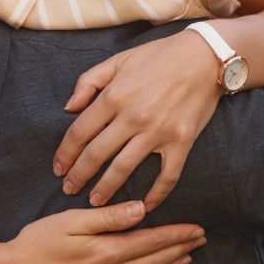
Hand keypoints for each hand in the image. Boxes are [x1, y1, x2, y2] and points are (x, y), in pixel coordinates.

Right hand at [0, 200, 205, 263]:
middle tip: (200, 241)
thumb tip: (142, 210)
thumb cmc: (37, 243)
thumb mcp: (70, 221)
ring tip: (186, 259)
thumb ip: (108, 217)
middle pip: (155, 262)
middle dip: (180, 249)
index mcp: (107, 251)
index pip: (153, 241)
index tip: (197, 228)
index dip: (177, 235)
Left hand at [55, 33, 223, 210]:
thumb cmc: (159, 57)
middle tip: (69, 190)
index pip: (80, 132)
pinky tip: (144, 207)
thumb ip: (89, 81)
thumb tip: (68, 108)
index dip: (65, 154)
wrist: (205, 56)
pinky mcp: (181, 142)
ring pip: (124, 168)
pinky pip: (167, 175)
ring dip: (107, 189)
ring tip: (96, 202)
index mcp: (114, 96)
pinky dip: (156, 194)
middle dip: (79, 176)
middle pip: (97, 154)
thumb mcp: (118, 60)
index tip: (58, 168)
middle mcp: (132, 116)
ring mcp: (158, 131)